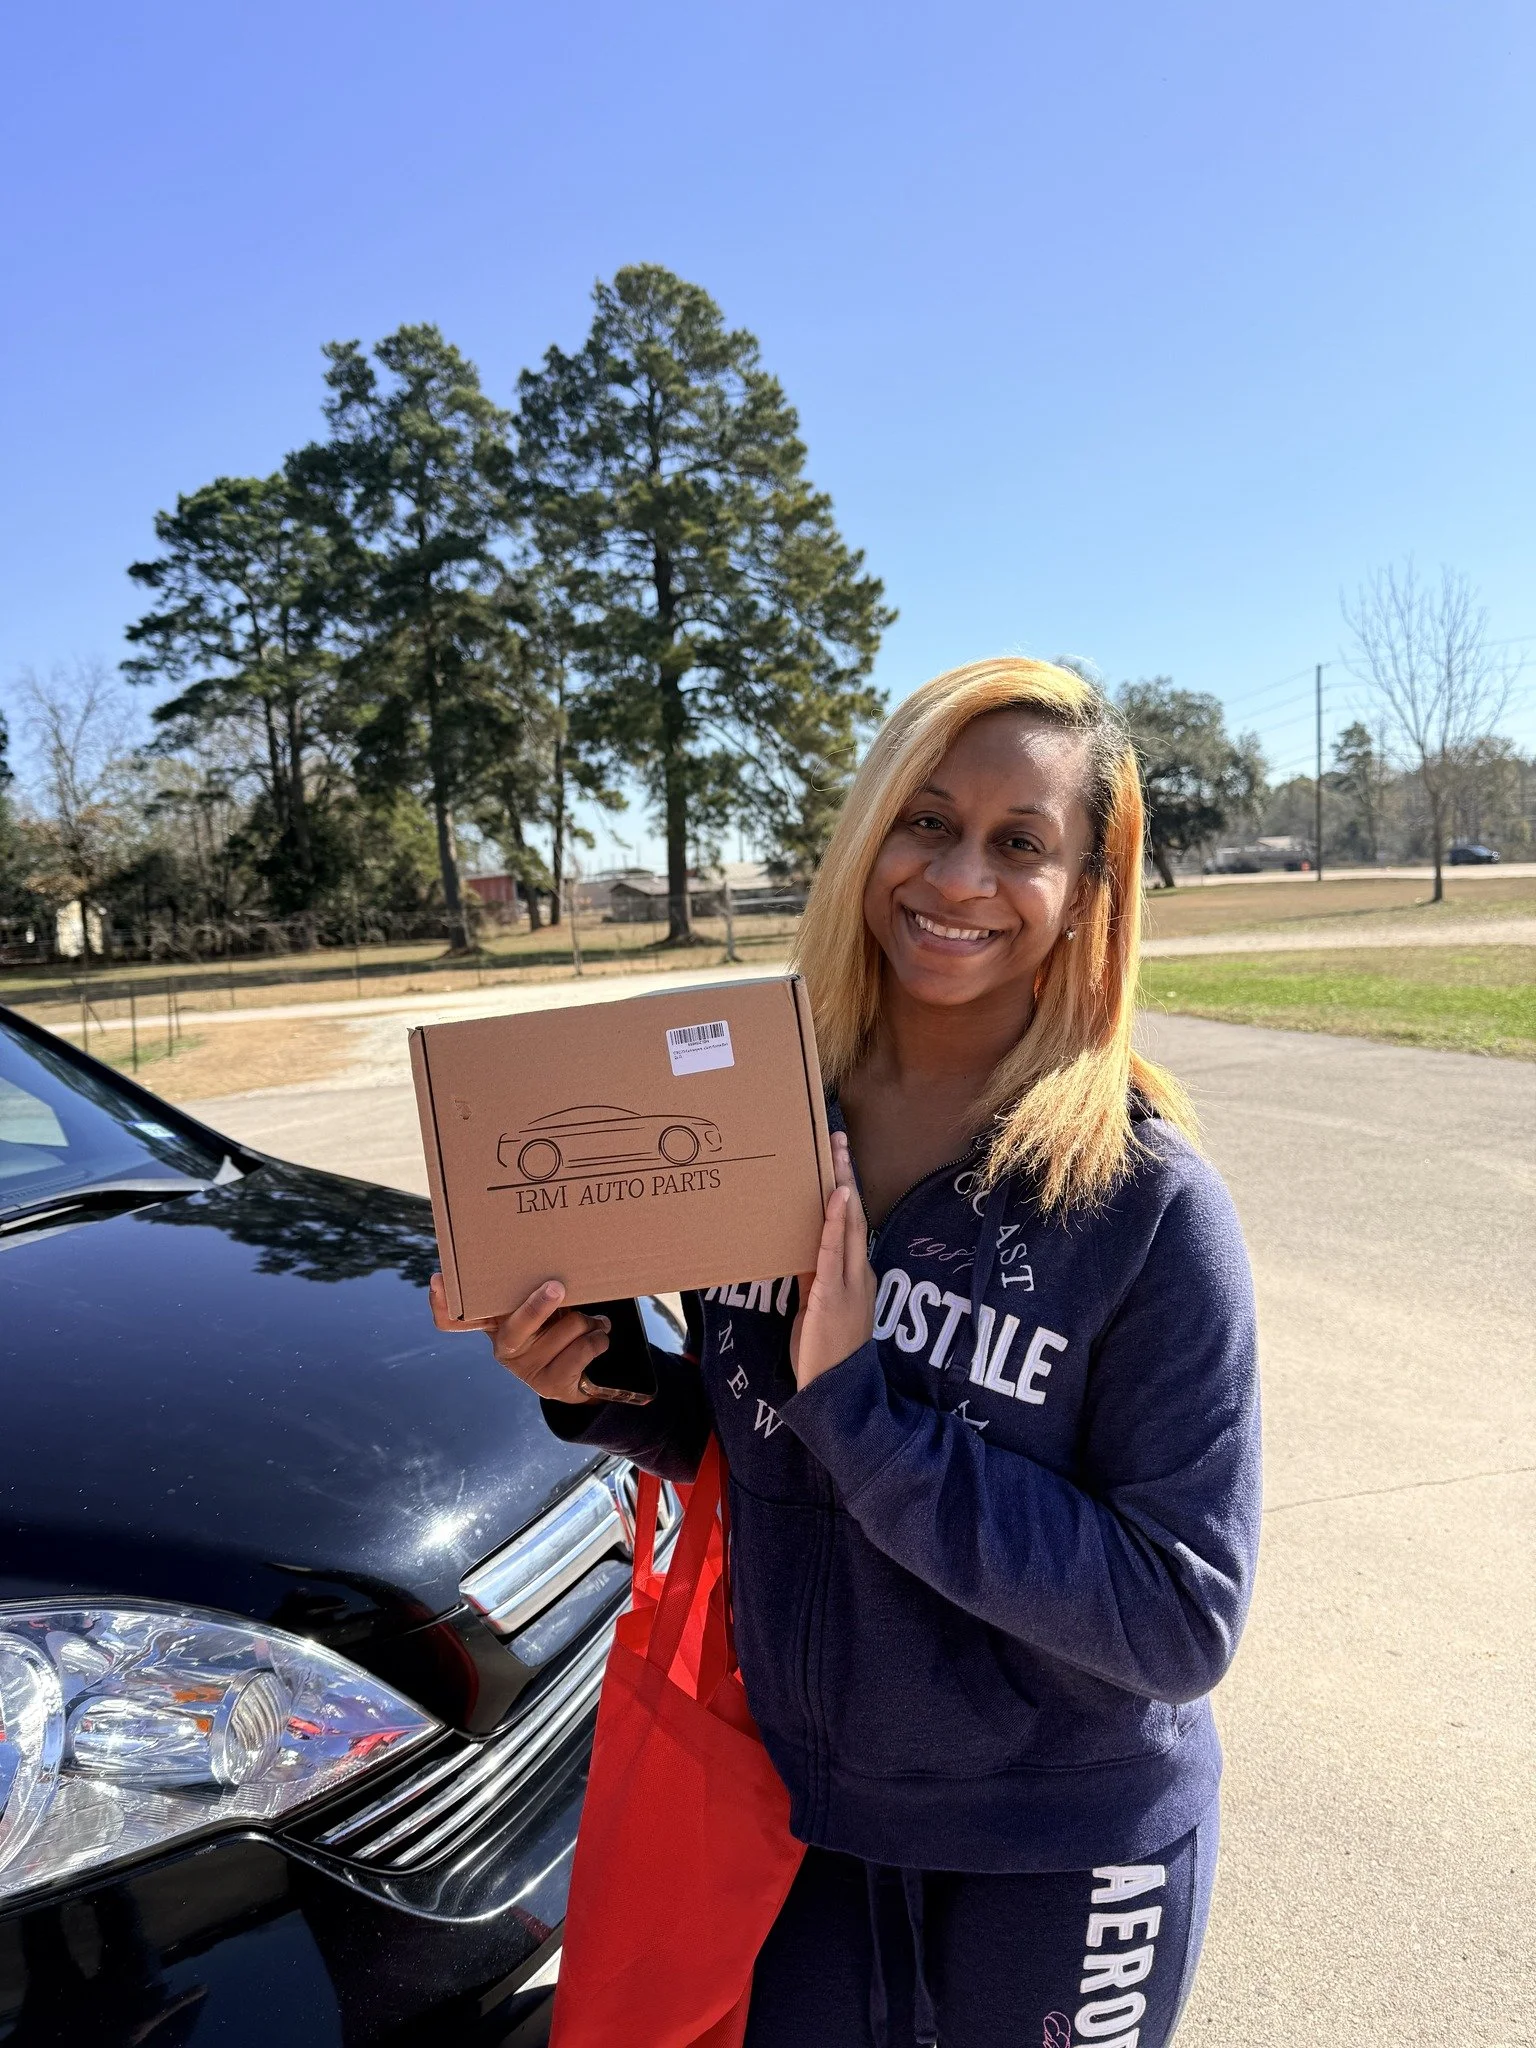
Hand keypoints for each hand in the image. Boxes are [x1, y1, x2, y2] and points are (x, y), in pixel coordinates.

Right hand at [428, 1273, 608, 1404]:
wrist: (578, 1374)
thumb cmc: (555, 1326)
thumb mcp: (541, 1308)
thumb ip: (535, 1290)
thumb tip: (552, 1269)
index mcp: (494, 1325)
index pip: (453, 1321)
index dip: (442, 1304)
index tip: (437, 1280)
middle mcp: (503, 1349)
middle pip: (516, 1326)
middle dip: (538, 1305)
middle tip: (557, 1286)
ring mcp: (526, 1370)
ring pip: (567, 1329)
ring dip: (588, 1320)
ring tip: (590, 1322)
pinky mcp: (551, 1385)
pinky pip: (583, 1349)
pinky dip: (599, 1336)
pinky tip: (598, 1335)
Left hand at [790, 1132, 876, 1389]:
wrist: (835, 1392)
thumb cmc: (824, 1354)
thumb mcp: (816, 1307)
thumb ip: (811, 1277)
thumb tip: (799, 1249)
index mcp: (855, 1276)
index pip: (852, 1225)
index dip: (845, 1190)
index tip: (837, 1160)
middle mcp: (858, 1273)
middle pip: (854, 1214)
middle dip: (845, 1175)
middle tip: (836, 1139)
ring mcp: (850, 1282)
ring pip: (849, 1224)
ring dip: (841, 1185)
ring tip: (834, 1152)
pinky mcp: (833, 1293)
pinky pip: (834, 1250)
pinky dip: (837, 1221)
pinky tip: (836, 1196)